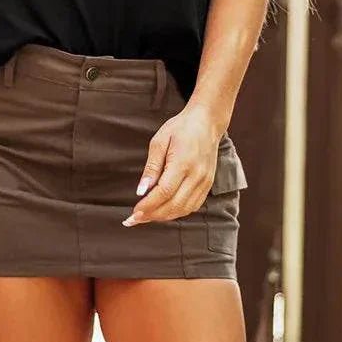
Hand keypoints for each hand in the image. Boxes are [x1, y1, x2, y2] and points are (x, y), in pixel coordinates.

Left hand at [123, 103, 222, 226]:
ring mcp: (205, 182)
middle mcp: (196, 176)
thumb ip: (151, 168)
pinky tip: (164, 211)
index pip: (164, 192)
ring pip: (184, 209)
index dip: (148, 206)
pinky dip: (177, 212)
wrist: (207, 122)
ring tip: (146, 216)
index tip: (133, 213)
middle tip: (134, 219)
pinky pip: (192, 206)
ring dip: (164, 217)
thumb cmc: (180, 128)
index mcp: (183, 163)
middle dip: (152, 216)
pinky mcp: (208, 185)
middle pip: (174, 205)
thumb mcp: (159, 141)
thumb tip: (141, 191)